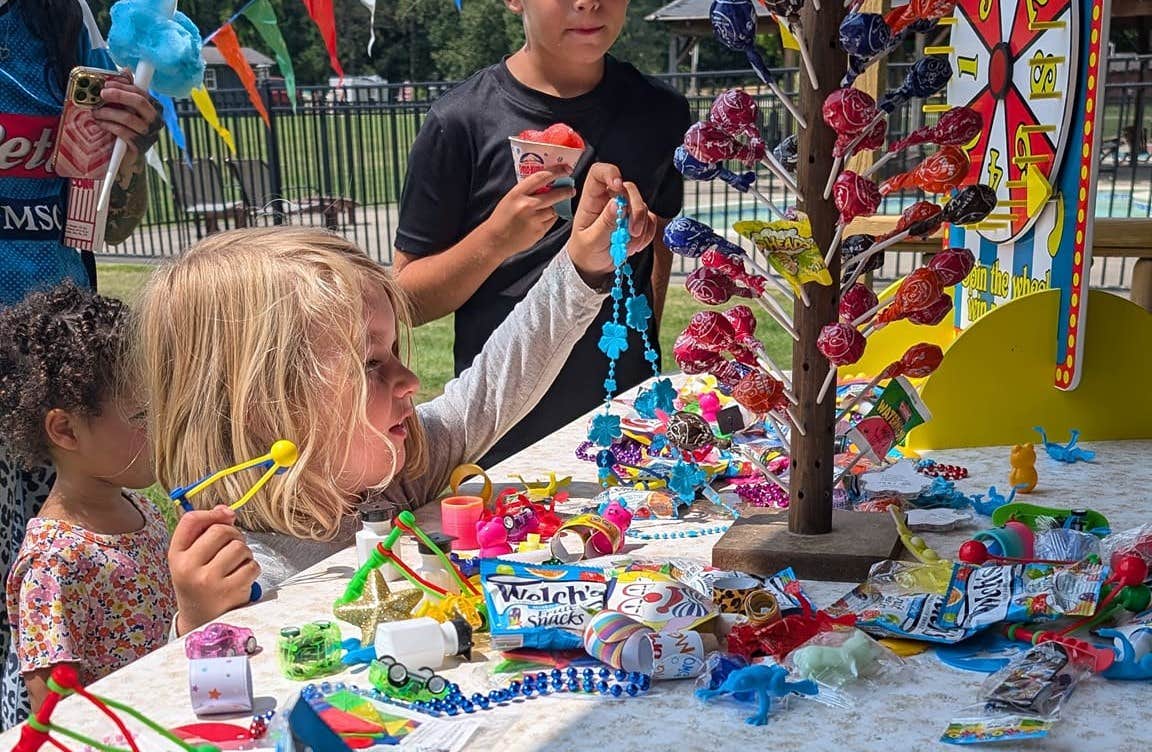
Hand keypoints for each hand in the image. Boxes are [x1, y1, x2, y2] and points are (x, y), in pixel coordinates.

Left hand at [92, 75, 162, 153]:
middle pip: (139, 102)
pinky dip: (109, 126)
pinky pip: (124, 133)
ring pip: (129, 118)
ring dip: (108, 113)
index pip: (141, 92)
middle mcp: (156, 121)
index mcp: (155, 108)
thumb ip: (127, 91)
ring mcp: (150, 135)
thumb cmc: (126, 128)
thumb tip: (126, 70)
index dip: (123, 86)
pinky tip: (101, 123)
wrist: (126, 156)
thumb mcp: (126, 107)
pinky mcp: (141, 147)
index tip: (106, 84)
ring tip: (96, 112)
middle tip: (101, 95)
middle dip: (118, 95)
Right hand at [168, 505, 260, 635]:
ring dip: (244, 553)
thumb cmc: (198, 583)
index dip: (211, 513)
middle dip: (234, 534)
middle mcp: (189, 568)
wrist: (199, 622)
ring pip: (240, 547)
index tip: (225, 516)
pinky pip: (252, 566)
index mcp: (176, 556)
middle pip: (221, 530)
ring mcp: (210, 581)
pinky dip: (251, 569)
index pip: (191, 521)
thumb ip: (205, 532)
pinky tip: (241, 579)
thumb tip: (226, 511)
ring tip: (235, 565)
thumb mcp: (191, 559)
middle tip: (232, 546)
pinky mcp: (230, 591)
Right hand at [480, 167, 575, 256]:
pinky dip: (552, 217)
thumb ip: (527, 191)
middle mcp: (527, 205)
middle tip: (571, 189)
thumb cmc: (502, 217)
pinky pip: (551, 221)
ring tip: (559, 203)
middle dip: (566, 191)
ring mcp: (534, 219)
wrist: (495, 240)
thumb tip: (547, 183)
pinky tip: (547, 216)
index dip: (556, 171)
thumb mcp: (511, 198)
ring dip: (558, 206)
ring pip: (554, 209)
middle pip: (554, 195)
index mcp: (518, 193)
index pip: (541, 177)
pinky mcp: (539, 231)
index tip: (566, 169)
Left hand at [566, 163, 656, 284]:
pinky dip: (647, 234)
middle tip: (632, 232)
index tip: (618, 185)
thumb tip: (616, 204)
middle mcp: (609, 200)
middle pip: (628, 189)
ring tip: (628, 245)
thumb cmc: (585, 252)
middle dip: (635, 209)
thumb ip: (604, 224)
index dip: (610, 173)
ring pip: (642, 206)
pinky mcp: (636, 221)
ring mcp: (624, 210)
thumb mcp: (591, 241)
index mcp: (592, 200)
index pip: (599, 173)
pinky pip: (650, 220)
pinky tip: (634, 246)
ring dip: (641, 227)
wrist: (593, 268)